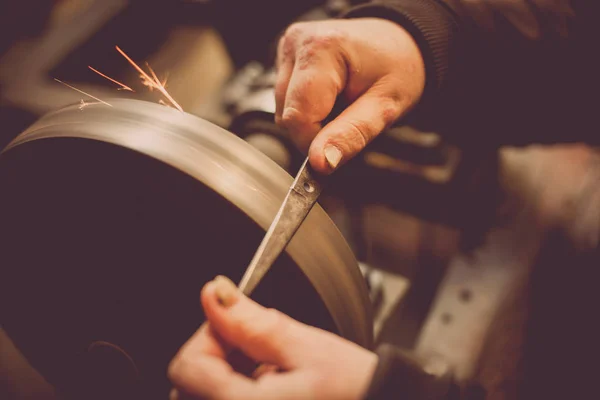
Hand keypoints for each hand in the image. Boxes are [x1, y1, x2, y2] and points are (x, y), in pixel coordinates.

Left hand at [168, 276, 377, 399]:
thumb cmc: (352, 390)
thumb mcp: (305, 347)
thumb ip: (252, 322)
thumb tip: (215, 292)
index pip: (187, 365)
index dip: (212, 336)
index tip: (243, 330)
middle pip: (188, 383)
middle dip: (219, 356)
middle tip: (261, 352)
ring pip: (202, 394)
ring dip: (227, 373)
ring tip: (270, 371)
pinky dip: (235, 389)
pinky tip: (268, 383)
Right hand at [275, 18, 425, 172]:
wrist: (399, 44)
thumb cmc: (397, 68)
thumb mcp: (386, 107)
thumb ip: (352, 135)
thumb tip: (320, 162)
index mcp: (321, 48)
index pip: (298, 117)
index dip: (316, 142)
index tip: (342, 143)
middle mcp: (298, 42)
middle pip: (288, 115)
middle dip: (316, 130)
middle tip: (350, 116)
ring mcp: (288, 48)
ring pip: (284, 111)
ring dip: (311, 120)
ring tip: (342, 104)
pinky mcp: (285, 59)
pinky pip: (286, 102)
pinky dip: (307, 108)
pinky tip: (329, 97)